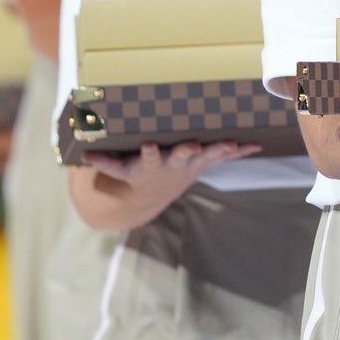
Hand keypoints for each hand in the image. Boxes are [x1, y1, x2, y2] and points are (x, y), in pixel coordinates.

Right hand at [84, 140, 260, 195]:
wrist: (153, 196)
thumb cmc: (135, 173)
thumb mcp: (118, 170)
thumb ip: (104, 162)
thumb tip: (83, 156)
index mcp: (149, 165)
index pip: (147, 158)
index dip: (148, 153)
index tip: (148, 144)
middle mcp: (171, 166)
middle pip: (180, 158)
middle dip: (186, 151)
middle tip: (193, 145)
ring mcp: (190, 165)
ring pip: (206, 157)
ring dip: (219, 150)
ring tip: (231, 143)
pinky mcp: (203, 162)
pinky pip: (224, 157)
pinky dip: (239, 151)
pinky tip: (256, 144)